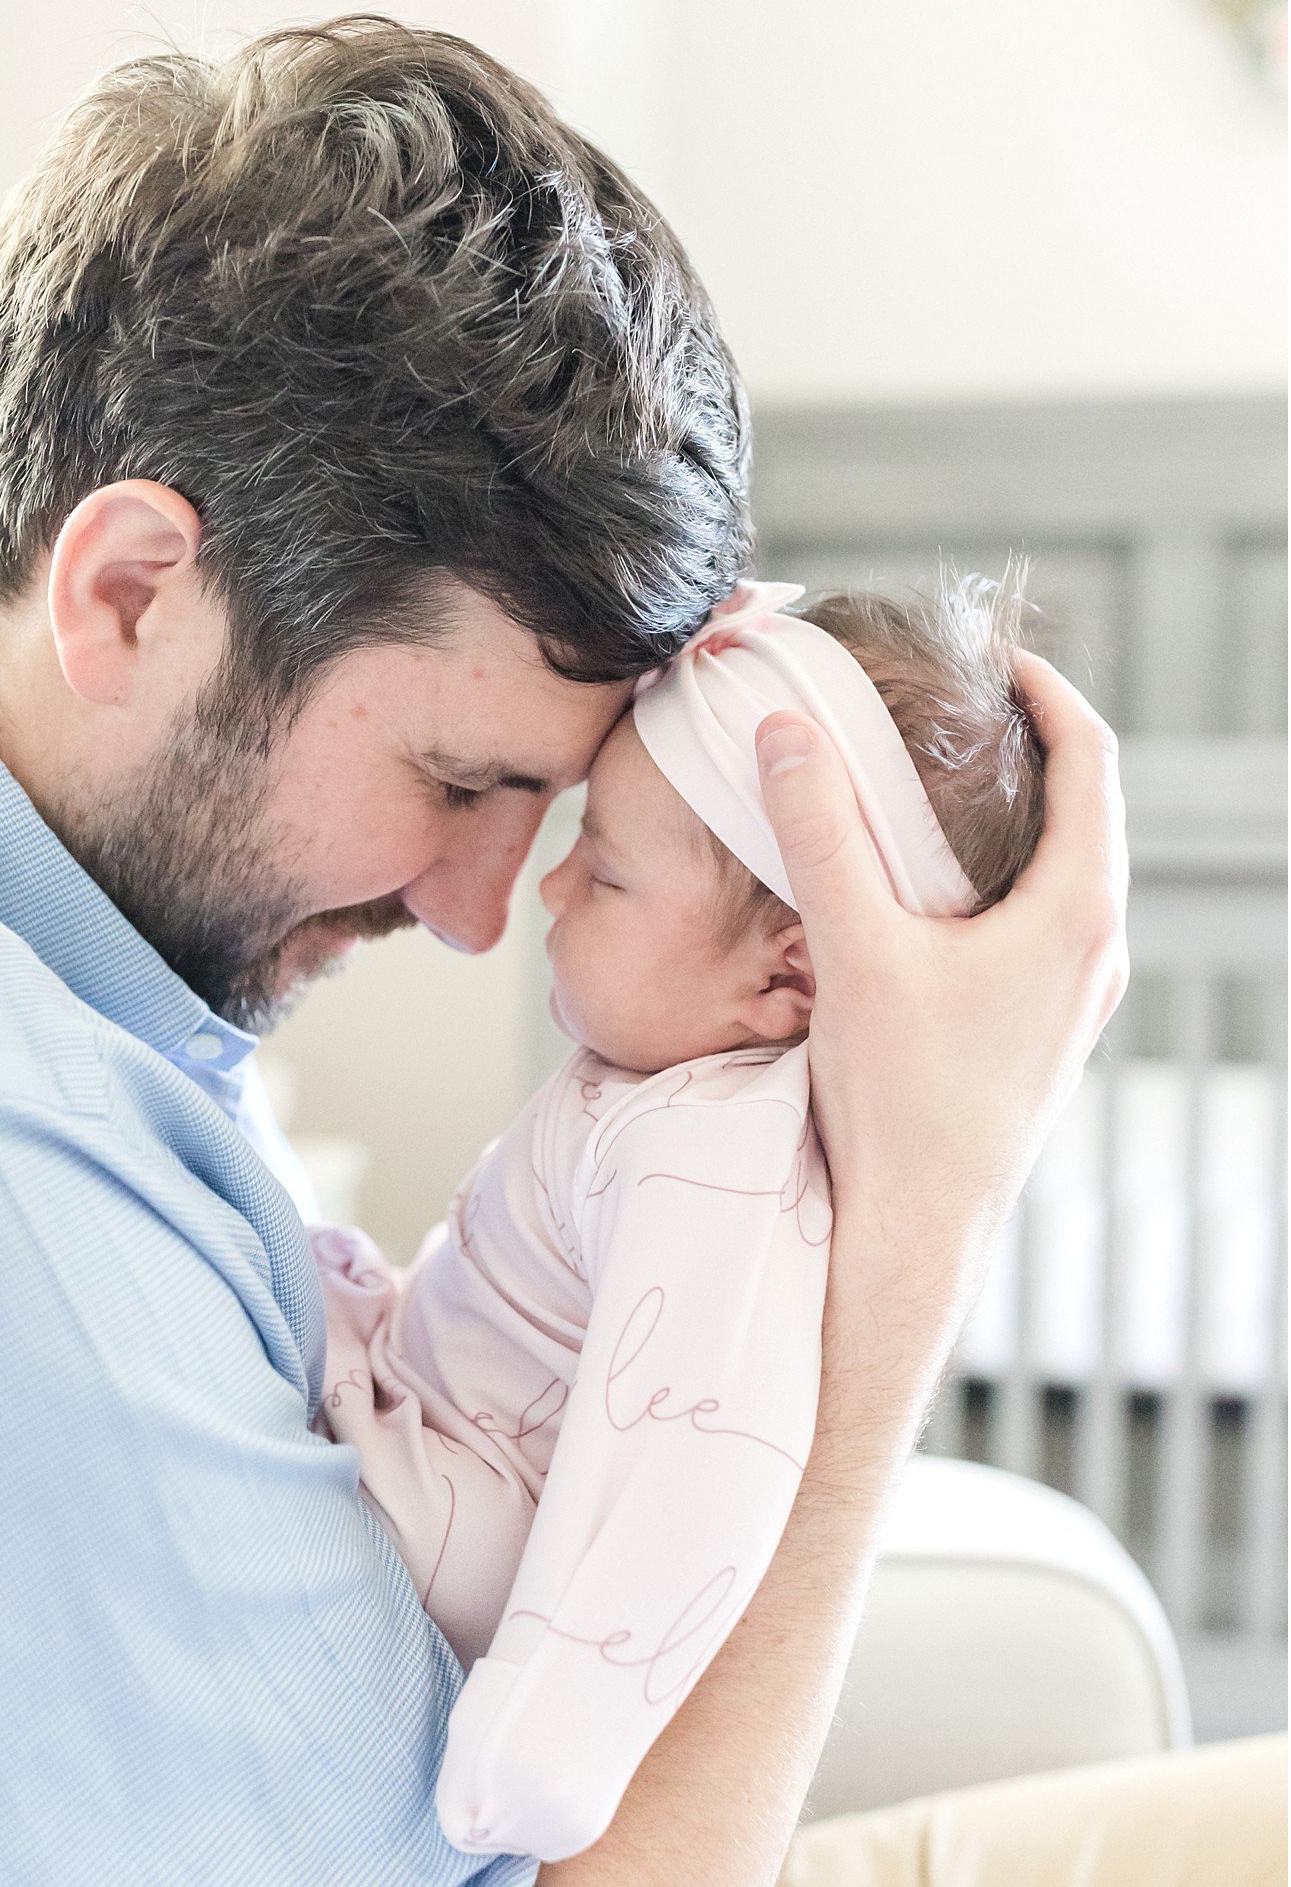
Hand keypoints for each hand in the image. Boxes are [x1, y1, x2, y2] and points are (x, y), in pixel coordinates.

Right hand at [756, 654, 1127, 1332]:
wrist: (914, 1231)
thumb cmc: (900, 1104)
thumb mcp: (856, 950)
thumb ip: (822, 833)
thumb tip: (787, 731)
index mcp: (1079, 914)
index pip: (1093, 759)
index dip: (1048, 690)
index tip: (995, 655)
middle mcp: (1098, 951)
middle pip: (1089, 809)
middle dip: (1033, 743)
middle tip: (963, 701)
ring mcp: (1078, 997)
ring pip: (1070, 870)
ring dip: (1021, 812)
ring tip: (948, 776)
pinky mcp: (1047, 1029)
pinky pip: (1047, 921)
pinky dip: (1007, 874)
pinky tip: (939, 884)